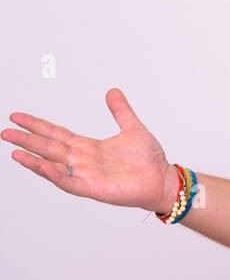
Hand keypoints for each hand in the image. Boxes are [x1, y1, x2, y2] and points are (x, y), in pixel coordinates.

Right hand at [3, 87, 175, 212]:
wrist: (163, 180)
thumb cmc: (149, 160)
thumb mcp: (132, 128)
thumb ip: (120, 111)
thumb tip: (112, 91)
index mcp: (88, 147)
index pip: (56, 133)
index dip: (37, 125)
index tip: (17, 116)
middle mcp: (82, 160)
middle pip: (48, 147)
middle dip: (27, 139)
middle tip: (5, 132)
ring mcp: (85, 174)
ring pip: (53, 164)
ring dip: (33, 158)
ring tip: (14, 150)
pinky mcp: (92, 188)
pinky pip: (67, 181)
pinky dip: (53, 174)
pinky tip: (39, 165)